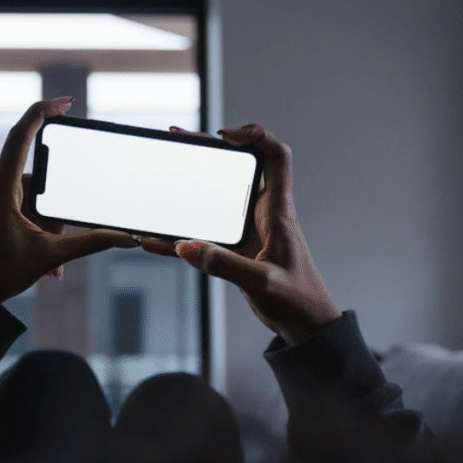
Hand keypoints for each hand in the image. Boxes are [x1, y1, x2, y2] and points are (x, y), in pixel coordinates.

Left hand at [0, 98, 138, 300]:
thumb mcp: (50, 256)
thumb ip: (92, 242)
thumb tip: (127, 237)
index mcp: (0, 190)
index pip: (21, 137)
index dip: (42, 112)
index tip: (64, 102)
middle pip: (38, 184)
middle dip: (52, 215)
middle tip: (51, 244)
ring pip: (31, 199)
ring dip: (44, 226)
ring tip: (45, 261)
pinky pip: (17, 205)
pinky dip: (32, 227)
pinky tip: (34, 254)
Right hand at [138, 124, 340, 343]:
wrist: (305, 327)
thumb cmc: (299, 300)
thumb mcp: (263, 283)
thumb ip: (225, 265)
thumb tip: (185, 246)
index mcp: (277, 212)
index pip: (276, 156)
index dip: (254, 136)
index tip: (225, 137)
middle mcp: (262, 214)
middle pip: (238, 167)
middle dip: (209, 150)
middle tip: (180, 140)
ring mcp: (247, 231)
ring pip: (217, 196)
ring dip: (192, 184)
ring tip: (165, 167)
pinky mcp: (235, 251)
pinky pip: (203, 236)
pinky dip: (180, 235)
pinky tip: (156, 238)